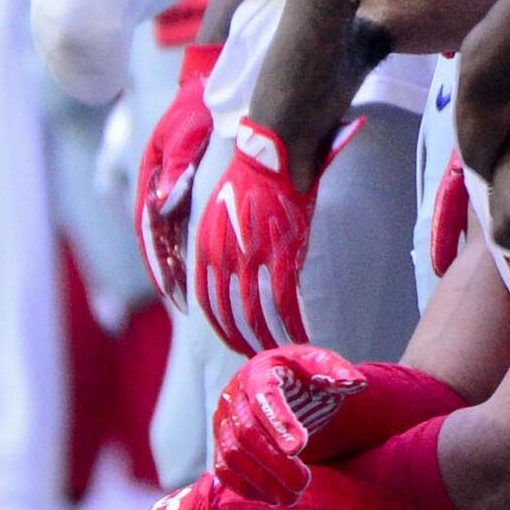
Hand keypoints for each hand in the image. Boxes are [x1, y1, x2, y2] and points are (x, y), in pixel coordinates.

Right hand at [132, 45, 218, 310]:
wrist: (208, 87)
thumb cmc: (195, 110)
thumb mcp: (182, 137)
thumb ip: (173, 169)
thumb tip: (163, 205)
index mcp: (151, 178)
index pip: (150, 231)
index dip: (159, 263)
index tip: (171, 292)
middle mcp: (157, 188)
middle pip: (159, 240)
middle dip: (169, 273)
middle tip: (183, 305)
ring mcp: (170, 188)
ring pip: (170, 236)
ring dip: (178, 264)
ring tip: (191, 295)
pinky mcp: (185, 187)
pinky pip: (183, 224)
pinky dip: (188, 246)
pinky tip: (201, 264)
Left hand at [196, 116, 343, 352]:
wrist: (270, 154)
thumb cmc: (249, 179)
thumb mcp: (220, 214)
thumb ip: (223, 246)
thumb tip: (235, 272)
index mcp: (206, 248)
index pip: (206, 299)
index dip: (218, 324)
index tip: (229, 338)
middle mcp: (223, 257)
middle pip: (228, 314)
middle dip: (241, 340)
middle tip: (253, 355)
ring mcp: (252, 258)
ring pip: (257, 313)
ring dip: (266, 339)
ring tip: (277, 352)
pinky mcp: (281, 254)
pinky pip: (285, 301)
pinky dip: (294, 324)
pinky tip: (302, 336)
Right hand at [211, 345, 370, 503]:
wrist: (282, 384)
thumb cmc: (303, 374)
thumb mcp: (323, 365)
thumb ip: (339, 372)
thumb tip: (357, 384)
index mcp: (260, 371)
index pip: (264, 398)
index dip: (279, 423)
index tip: (300, 448)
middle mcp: (234, 394)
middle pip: (246, 432)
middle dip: (275, 462)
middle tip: (303, 484)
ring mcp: (223, 420)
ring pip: (232, 454)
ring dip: (261, 480)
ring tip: (291, 497)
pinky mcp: (220, 442)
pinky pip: (224, 469)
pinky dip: (246, 487)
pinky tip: (272, 498)